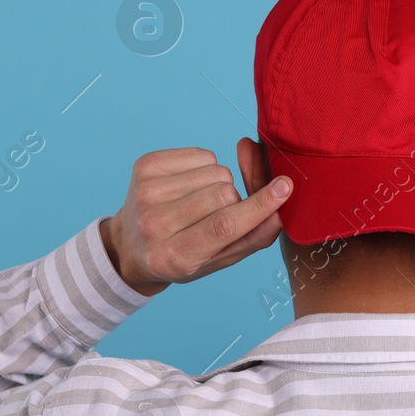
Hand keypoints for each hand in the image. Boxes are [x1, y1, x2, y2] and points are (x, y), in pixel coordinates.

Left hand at [100, 148, 292, 296]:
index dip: (258, 205)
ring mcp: (146, 192)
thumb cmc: (182, 256)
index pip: (224, 225)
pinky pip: (200, 154)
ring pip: (214, 171)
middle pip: (222, 193)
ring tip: (200, 201)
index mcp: (174, 257)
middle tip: (219, 213)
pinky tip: (190, 186)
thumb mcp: (218, 261)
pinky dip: (205, 167)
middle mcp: (154, 224)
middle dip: (234, 199)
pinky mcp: (144, 167)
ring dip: (218, 183)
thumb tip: (281, 211)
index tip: (284, 187)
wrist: (130, 245)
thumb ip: (253, 238)